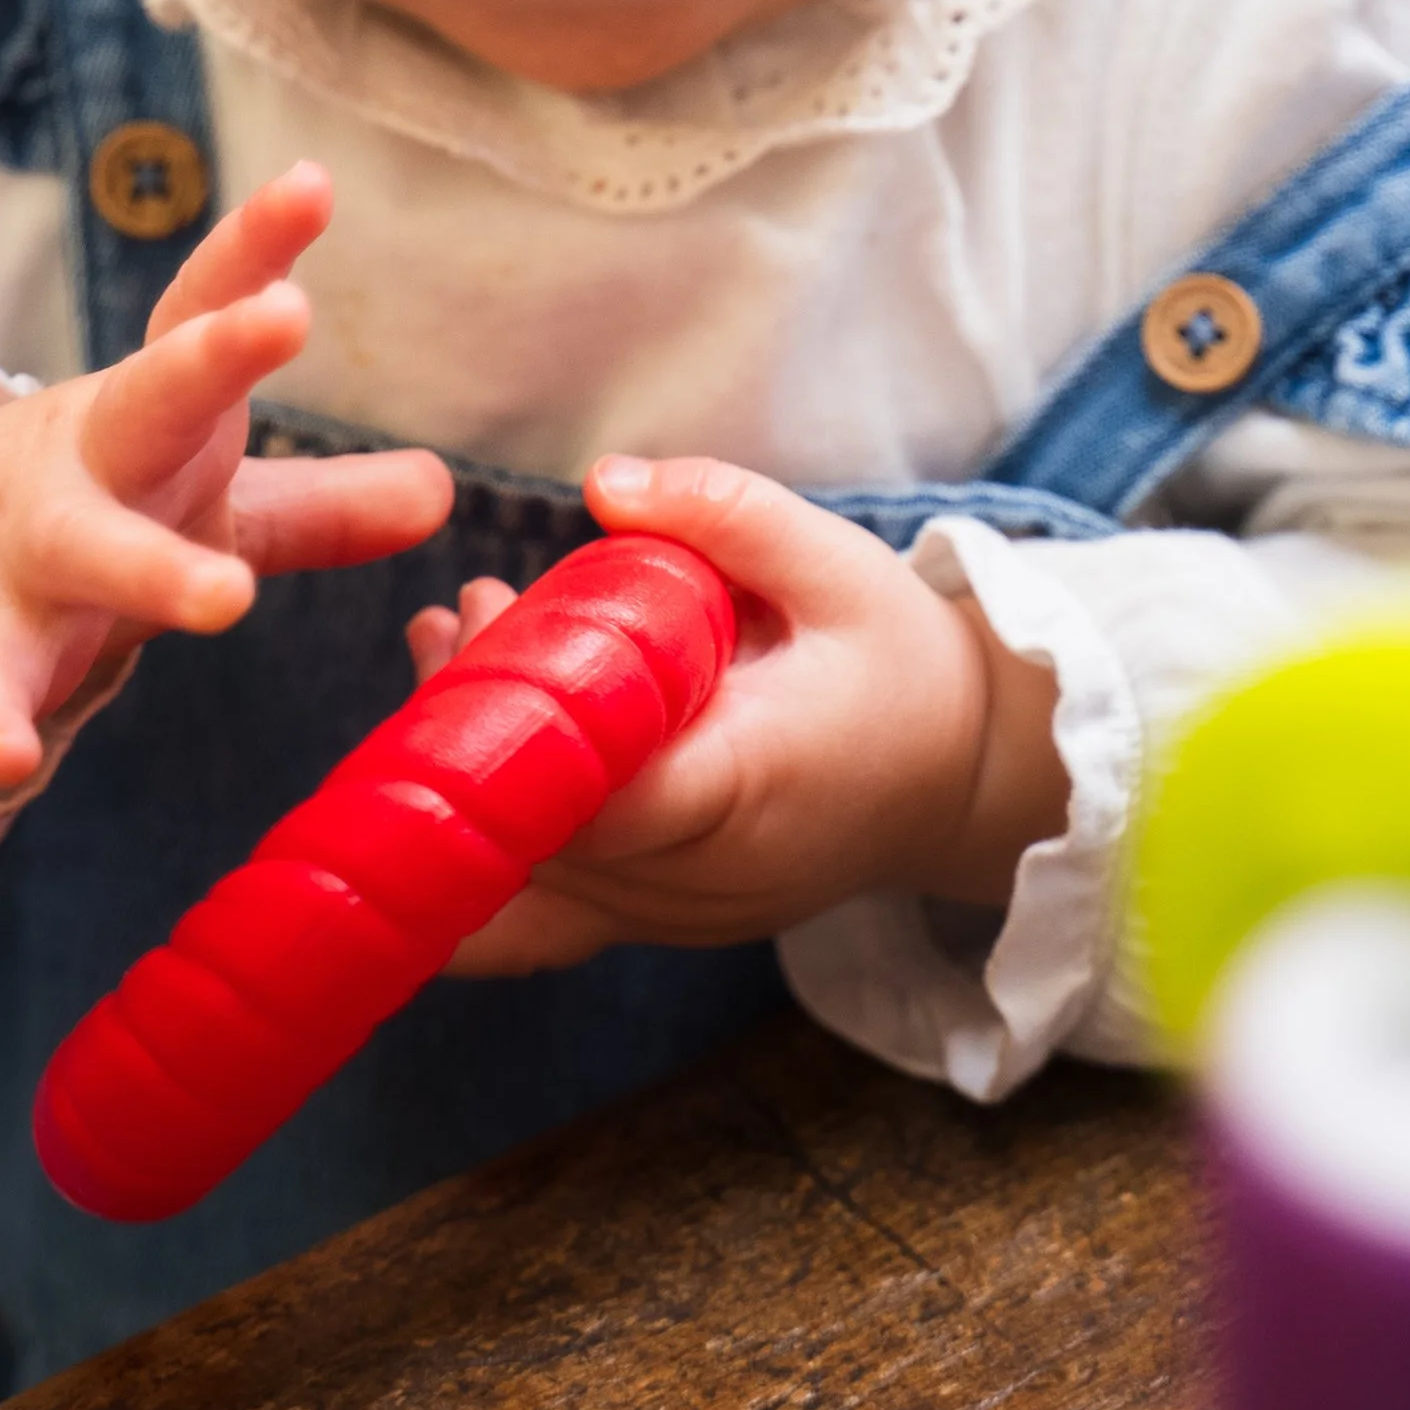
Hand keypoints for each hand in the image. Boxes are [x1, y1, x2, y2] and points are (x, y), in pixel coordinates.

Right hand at [0, 163, 448, 792]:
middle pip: (149, 397)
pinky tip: (8, 764)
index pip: (202, 315)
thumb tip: (444, 490)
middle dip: (214, 355)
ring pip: (86, 547)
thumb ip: (321, 505)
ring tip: (227, 601)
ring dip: (152, 570)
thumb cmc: (94, 513)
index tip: (313, 181)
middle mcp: (86, 459)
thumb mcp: (207, 500)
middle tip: (286, 315)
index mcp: (150, 411)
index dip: (256, 247)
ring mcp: (26, 546)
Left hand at [414, 456, 1065, 972]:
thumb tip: (604, 482)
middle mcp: (705, 878)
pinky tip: (451, 753)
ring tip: (451, 642)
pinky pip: (544, 916)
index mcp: (749, 785)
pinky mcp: (656, 927)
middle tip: (464, 609)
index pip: (600, 799)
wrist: (959, 777)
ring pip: (529, 876)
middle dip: (476, 725)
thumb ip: (723, 513)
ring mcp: (676, 919)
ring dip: (469, 771)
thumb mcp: (837, 563)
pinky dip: (489, 840)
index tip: (486, 624)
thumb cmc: (897, 664)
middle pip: (540, 834)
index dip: (516, 729)